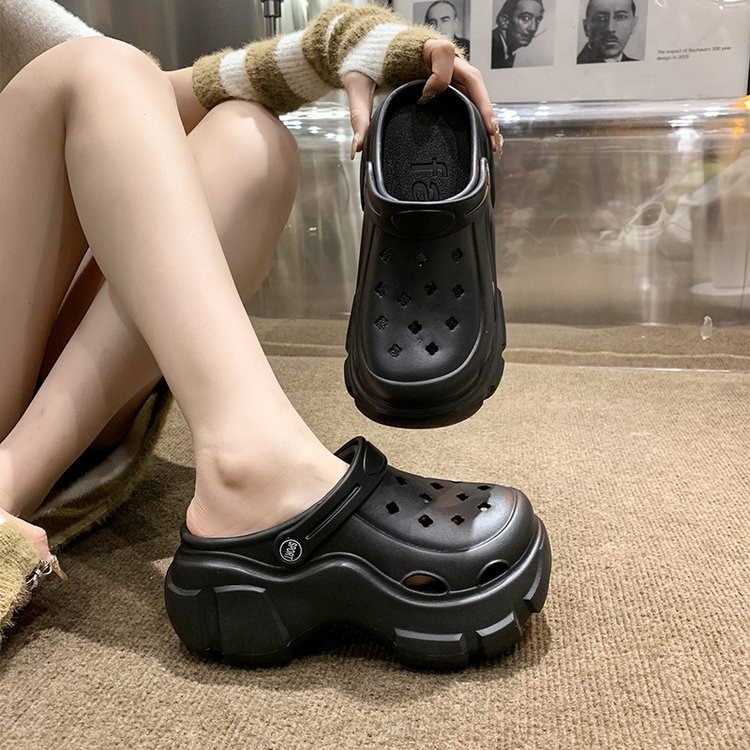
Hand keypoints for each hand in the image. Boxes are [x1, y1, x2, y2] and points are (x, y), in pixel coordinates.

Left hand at [343, 38, 501, 159]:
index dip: (438, 77)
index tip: (423, 97)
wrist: (368, 49)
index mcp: (422, 47)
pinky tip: (484, 137)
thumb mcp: (358, 84)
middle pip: (471, 76)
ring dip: (485, 114)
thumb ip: (358, 114)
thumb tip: (357, 146)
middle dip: (481, 103)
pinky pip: (468, 97)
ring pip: (474, 89)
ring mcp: (448, 72)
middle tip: (488, 130)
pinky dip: (477, 116)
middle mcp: (442, 59)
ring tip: (492, 143)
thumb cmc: (366, 60)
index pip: (443, 54)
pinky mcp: (448, 85)